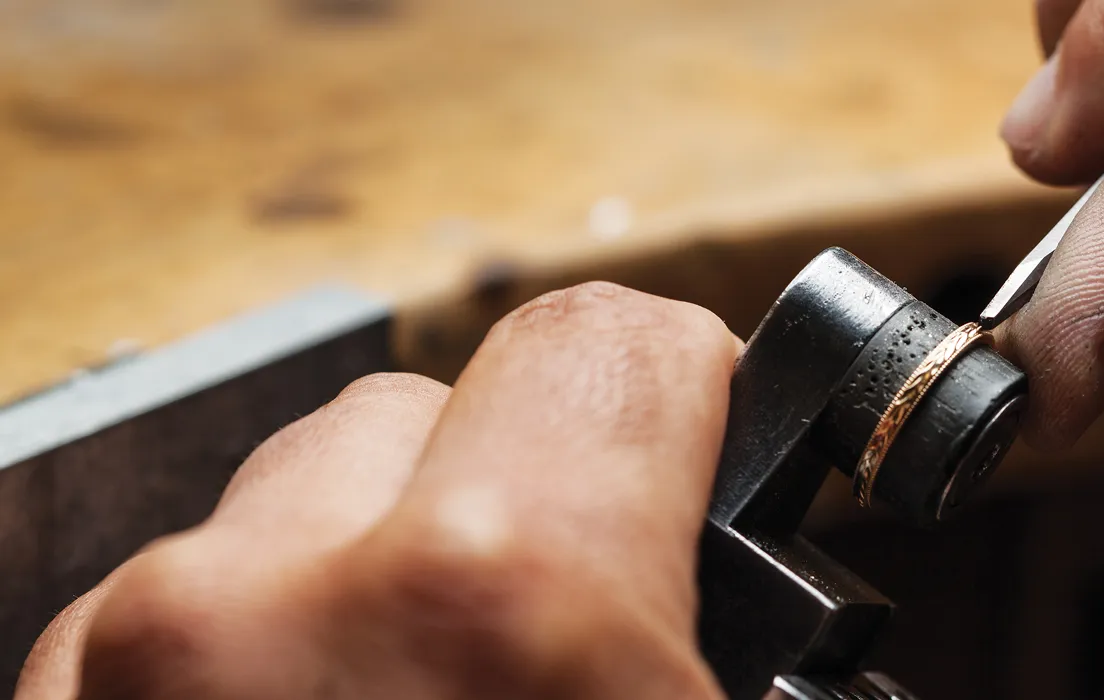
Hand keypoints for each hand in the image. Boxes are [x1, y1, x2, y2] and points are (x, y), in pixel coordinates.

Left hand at [16, 283, 737, 699]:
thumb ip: (715, 617)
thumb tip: (730, 545)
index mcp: (498, 599)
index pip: (604, 348)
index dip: (669, 394)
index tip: (673, 441)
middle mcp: (276, 600)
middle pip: (425, 414)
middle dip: (498, 498)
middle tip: (528, 634)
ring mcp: (134, 656)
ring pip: (284, 499)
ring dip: (356, 568)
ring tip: (405, 695)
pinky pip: (177, 594)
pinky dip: (252, 638)